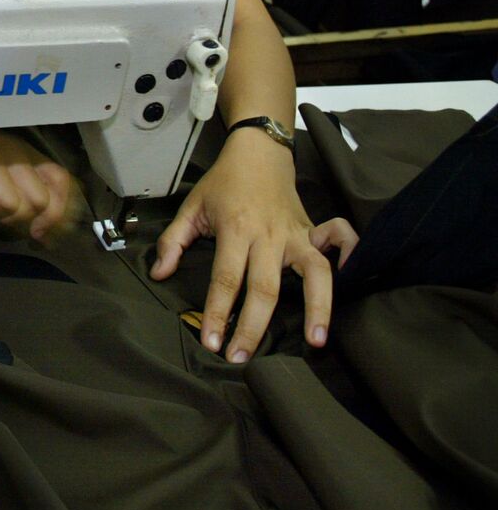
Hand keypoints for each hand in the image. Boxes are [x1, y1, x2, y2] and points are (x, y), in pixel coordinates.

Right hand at [0, 130, 74, 241]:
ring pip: (9, 204)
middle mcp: (12, 152)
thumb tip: (45, 239)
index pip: (60, 181)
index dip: (55, 214)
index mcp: (26, 154)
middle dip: (18, 223)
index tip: (37, 236)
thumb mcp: (1, 173)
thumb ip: (23, 199)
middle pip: (37, 201)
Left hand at [151, 130, 358, 360]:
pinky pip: (341, 242)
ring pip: (314, 272)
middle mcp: (269, 236)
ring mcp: (296, 234)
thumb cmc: (223, 183)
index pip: (226, 279)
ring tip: (315, 341)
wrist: (257, 152)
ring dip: (317, 307)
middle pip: (266, 287)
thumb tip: (159, 274)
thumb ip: (173, 242)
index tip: (212, 342)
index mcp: (236, 230)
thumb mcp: (191, 207)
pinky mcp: (314, 230)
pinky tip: (350, 287)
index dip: (218, 313)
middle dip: (253, 326)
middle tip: (242, 358)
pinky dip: (351, 259)